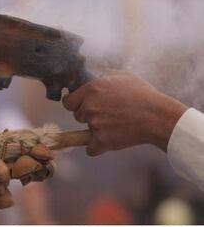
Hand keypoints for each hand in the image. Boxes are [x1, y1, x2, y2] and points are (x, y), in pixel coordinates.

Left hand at [61, 73, 187, 155]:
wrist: (157, 116)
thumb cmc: (144, 95)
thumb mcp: (124, 77)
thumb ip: (104, 78)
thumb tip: (93, 78)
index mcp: (92, 89)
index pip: (68, 102)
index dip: (76, 105)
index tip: (84, 107)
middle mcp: (89, 106)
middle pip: (78, 116)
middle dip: (89, 116)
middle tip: (109, 115)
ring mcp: (94, 123)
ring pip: (85, 132)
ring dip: (96, 130)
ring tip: (116, 125)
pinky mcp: (101, 140)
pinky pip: (91, 148)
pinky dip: (98, 147)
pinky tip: (110, 141)